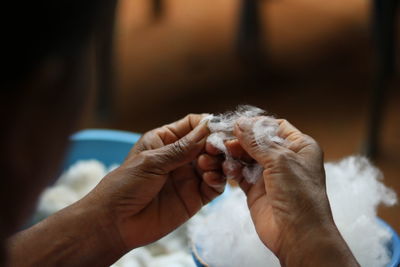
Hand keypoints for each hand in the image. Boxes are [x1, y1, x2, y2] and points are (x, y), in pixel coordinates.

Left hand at [88, 114, 225, 250]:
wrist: (115, 223)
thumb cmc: (124, 186)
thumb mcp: (152, 162)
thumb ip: (181, 148)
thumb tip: (206, 128)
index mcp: (165, 140)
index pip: (193, 125)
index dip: (207, 124)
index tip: (217, 128)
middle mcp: (180, 157)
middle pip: (208, 143)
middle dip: (216, 143)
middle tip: (214, 148)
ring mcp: (188, 177)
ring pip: (215, 163)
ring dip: (217, 161)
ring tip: (207, 164)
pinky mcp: (195, 197)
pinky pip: (214, 186)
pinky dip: (217, 180)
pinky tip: (210, 179)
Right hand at [203, 117, 358, 266]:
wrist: (297, 234)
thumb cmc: (299, 195)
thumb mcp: (280, 160)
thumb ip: (257, 142)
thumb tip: (240, 124)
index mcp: (300, 147)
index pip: (276, 127)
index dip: (256, 124)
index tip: (238, 123)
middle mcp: (285, 159)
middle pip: (257, 142)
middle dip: (240, 140)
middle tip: (224, 139)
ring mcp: (270, 175)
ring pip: (246, 157)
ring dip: (233, 155)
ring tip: (222, 154)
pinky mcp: (256, 189)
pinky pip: (240, 173)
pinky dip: (232, 170)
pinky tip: (227, 170)